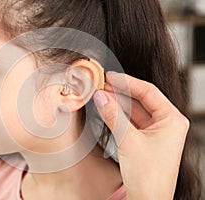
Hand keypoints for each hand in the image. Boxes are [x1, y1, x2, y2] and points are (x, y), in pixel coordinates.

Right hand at [93, 72, 188, 199]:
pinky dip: (118, 116)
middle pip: (141, 100)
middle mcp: (166, 124)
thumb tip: (100, 96)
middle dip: (120, 93)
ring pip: (135, 111)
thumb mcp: (128, 140)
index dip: (128, 82)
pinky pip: (131, 122)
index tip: (110, 76)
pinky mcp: (146, 140)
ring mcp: (156, 132)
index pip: (148, 92)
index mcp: (172, 120)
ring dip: (117, 104)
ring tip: (100, 96)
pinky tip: (106, 110)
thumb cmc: (149, 176)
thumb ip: (113, 115)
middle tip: (101, 86)